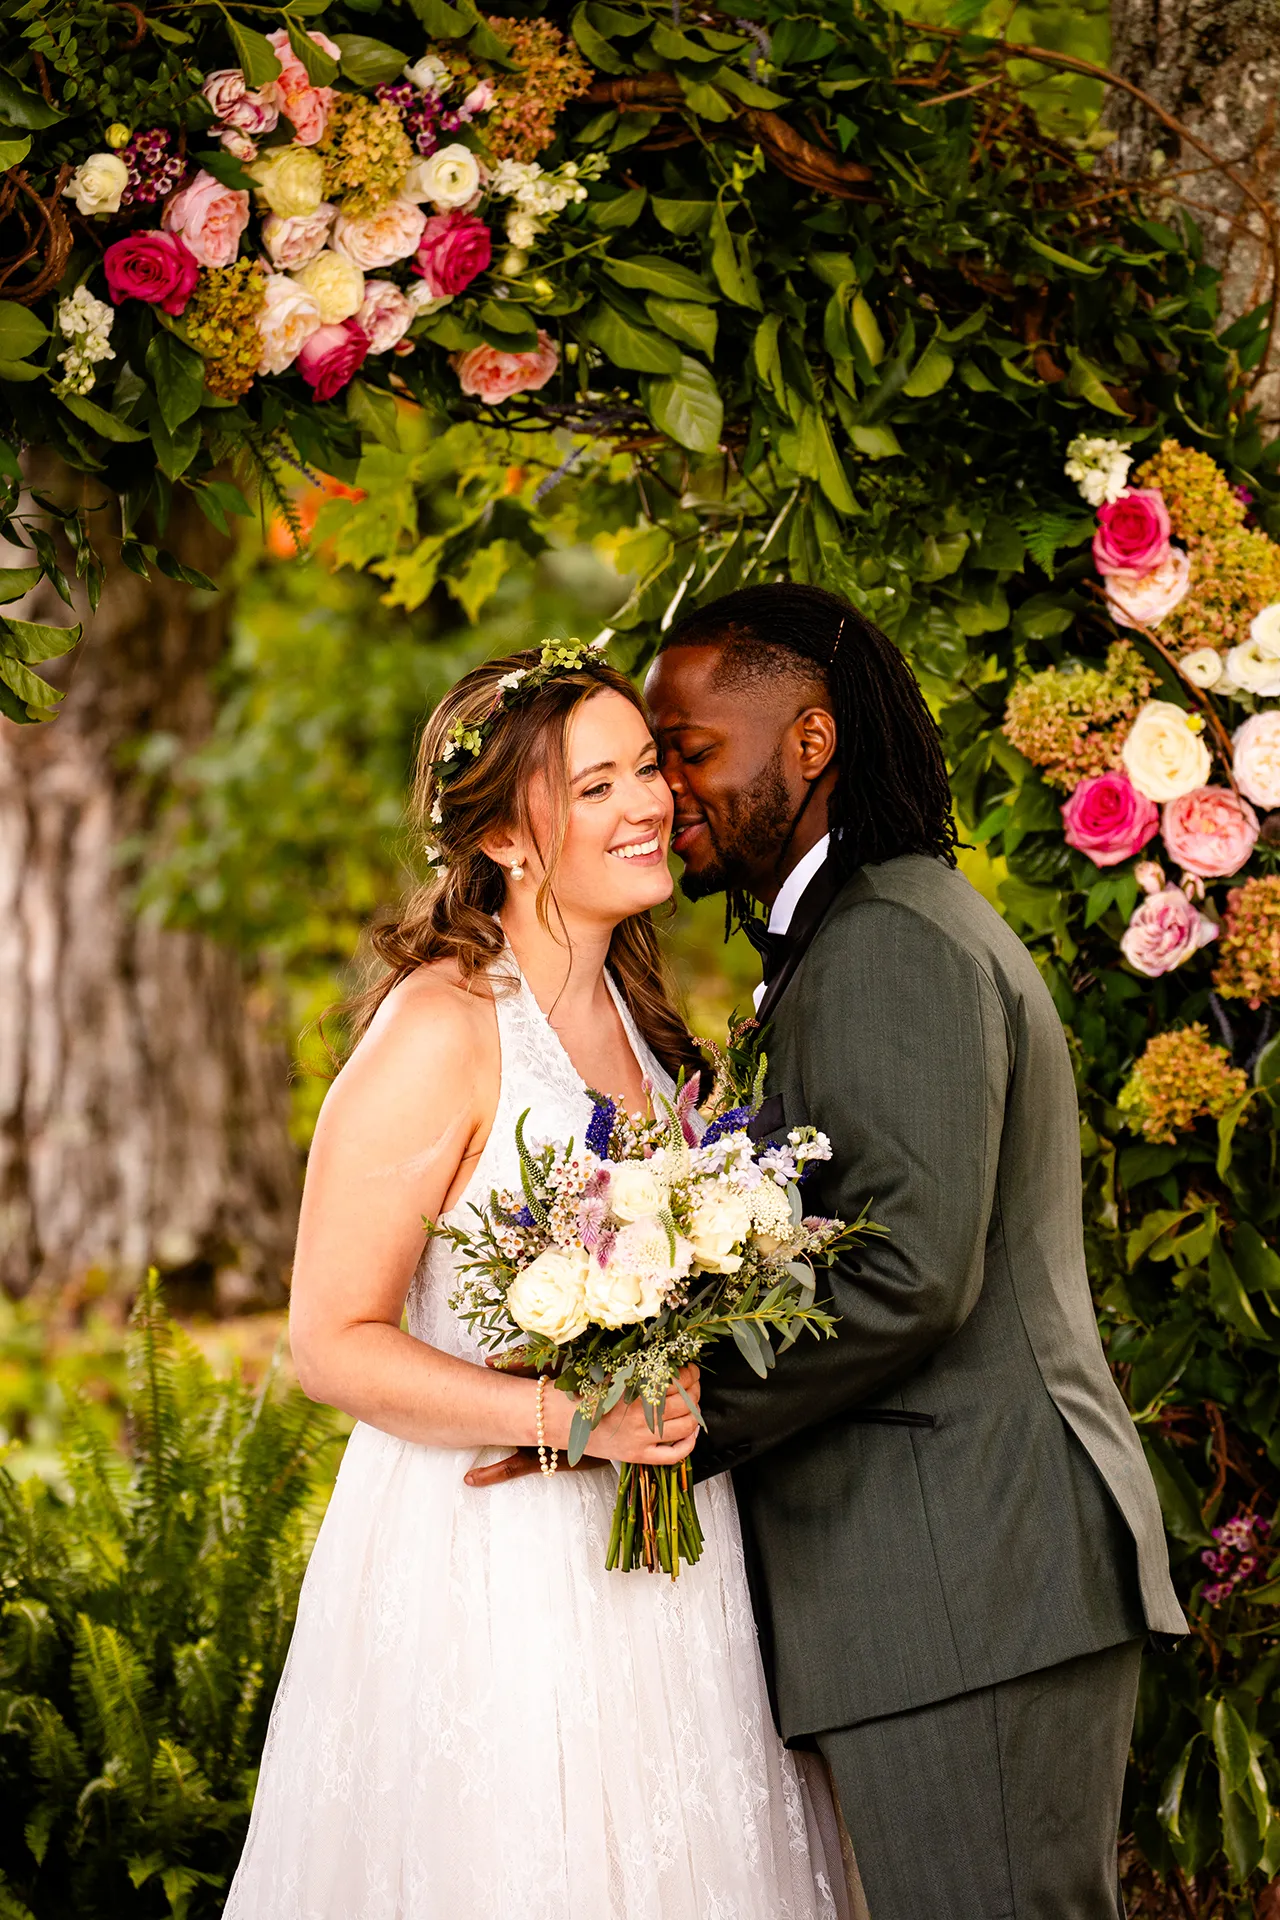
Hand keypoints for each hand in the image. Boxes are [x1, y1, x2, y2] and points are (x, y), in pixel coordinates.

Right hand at [464, 1365, 700, 1489]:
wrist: (558, 1418)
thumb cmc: (582, 1390)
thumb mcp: (610, 1370)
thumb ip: (636, 1364)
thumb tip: (666, 1355)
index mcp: (634, 1389)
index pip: (677, 1380)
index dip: (690, 1373)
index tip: (689, 1367)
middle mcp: (640, 1415)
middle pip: (686, 1402)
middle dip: (696, 1389)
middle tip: (693, 1383)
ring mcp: (640, 1438)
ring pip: (685, 1426)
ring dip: (695, 1413)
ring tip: (692, 1403)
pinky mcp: (638, 1456)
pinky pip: (674, 1456)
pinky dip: (689, 1444)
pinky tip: (691, 1433)